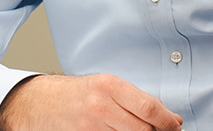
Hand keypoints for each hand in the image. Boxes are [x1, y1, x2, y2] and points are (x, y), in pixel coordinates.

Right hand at [0, 74, 182, 130]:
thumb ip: (137, 100)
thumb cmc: (76, 93)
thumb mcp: (107, 86)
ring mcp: (88, 127)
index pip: (149, 108)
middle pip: (142, 129)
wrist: (36, 103)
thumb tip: (170, 117)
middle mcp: (99, 106)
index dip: (168, 122)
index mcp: (110, 86)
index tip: (176, 127)